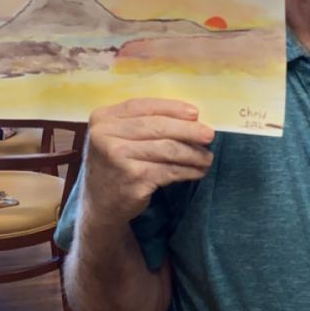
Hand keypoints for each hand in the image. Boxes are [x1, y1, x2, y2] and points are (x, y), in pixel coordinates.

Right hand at [83, 97, 214, 227]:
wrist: (100, 205)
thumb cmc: (115, 165)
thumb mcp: (116, 137)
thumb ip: (140, 123)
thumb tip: (190, 117)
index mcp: (102, 118)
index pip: (142, 106)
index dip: (171, 108)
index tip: (195, 113)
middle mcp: (106, 136)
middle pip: (157, 127)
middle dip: (188, 130)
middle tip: (209, 135)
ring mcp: (118, 158)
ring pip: (167, 149)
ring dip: (192, 153)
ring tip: (207, 157)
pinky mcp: (132, 180)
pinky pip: (169, 170)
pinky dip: (187, 170)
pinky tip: (197, 172)